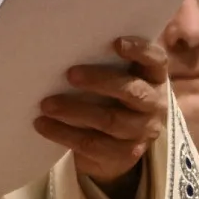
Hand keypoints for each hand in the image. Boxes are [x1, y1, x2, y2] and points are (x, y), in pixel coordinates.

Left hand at [35, 36, 169, 186]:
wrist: (117, 148)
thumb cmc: (111, 98)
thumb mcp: (114, 79)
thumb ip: (103, 63)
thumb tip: (65, 47)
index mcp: (154, 78)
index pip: (155, 60)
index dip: (139, 50)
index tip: (116, 42)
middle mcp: (154, 104)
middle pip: (132, 91)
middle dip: (100, 81)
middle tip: (70, 74)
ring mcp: (141, 132)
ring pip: (109, 120)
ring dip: (74, 110)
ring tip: (46, 104)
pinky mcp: (124, 156)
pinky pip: (91, 144)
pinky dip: (63, 134)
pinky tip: (43, 124)